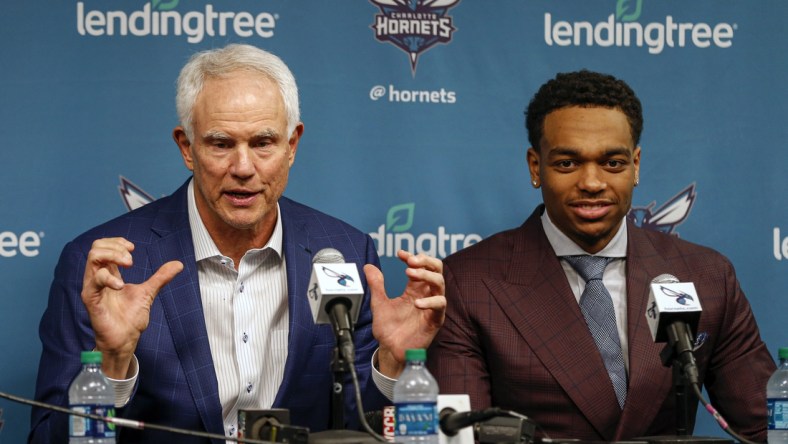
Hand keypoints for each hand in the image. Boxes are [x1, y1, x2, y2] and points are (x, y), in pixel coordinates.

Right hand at [81, 237, 182, 377]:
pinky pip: (94, 281)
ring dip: (113, 256)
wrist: (125, 339)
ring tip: (129, 265)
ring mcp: (93, 288)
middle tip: (131, 259)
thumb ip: (160, 277)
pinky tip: (121, 286)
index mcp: (108, 274)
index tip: (133, 248)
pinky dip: (108, 278)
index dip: (117, 242)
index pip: (103, 246)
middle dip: (116, 247)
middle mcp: (98, 278)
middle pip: (96, 248)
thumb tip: (178, 264)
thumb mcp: (148, 292)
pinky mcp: (91, 299)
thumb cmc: (130, 318)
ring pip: (92, 258)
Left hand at [365, 250, 444, 377]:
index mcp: (414, 289)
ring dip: (427, 275)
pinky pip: (440, 305)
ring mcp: (432, 306)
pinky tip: (416, 302)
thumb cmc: (388, 328)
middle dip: (426, 261)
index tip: (400, 254)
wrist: (390, 349)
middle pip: (436, 269)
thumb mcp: (379, 303)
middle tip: (410, 260)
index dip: (413, 257)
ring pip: (440, 283)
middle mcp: (425, 294)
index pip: (420, 266)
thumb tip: (368, 266)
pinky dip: (430, 300)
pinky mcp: (435, 319)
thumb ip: (376, 285)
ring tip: (410, 273)